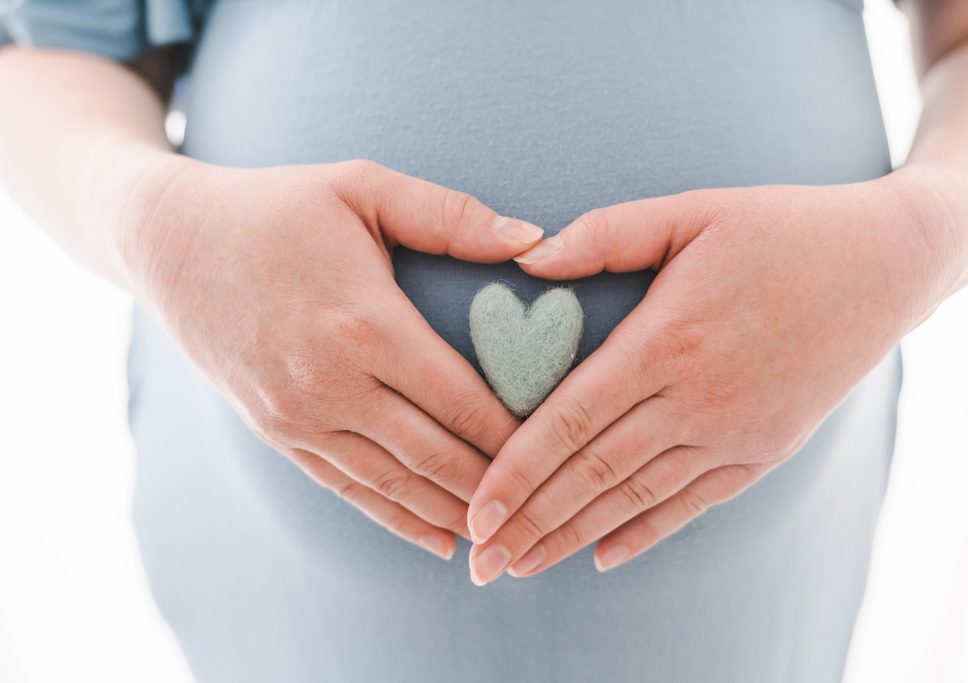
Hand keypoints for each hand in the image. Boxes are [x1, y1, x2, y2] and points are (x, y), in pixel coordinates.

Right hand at [121, 157, 542, 559]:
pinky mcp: (275, 432)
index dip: (516, 435)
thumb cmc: (278, 207)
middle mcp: (331, 382)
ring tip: (507, 535)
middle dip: (495, 487)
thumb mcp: (363, 188)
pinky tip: (438, 541)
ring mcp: (297, 416)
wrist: (170, 241)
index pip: (462, 401)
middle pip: (434, 455)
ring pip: (393, 485)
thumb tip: (535, 241)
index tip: (560, 450)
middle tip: (547, 505)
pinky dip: (396, 519)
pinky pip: (346, 489)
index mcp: (364, 323)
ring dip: (452, 514)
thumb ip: (451, 216)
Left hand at [464, 167, 961, 582]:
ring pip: (637, 498)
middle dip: (531, 520)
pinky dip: (646, 533)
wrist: (886, 265)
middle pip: (595, 473)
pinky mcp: (764, 450)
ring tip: (524, 567)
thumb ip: (607, 234)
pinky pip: (694, 503)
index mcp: (669, 339)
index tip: (476, 508)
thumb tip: (527, 260)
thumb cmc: (780, 229)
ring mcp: (735, 432)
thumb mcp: (693, 210)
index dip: (518, 469)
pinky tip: (603, 556)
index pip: (573, 419)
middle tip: (480, 562)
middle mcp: (698, 399)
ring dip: (574, 537)